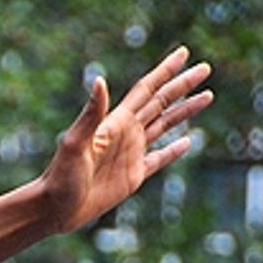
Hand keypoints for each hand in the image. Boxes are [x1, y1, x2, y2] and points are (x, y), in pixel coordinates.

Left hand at [40, 46, 213, 233]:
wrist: (54, 209)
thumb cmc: (60, 177)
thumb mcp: (75, 144)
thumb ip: (91, 114)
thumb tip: (99, 79)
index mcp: (116, 123)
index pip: (146, 90)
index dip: (165, 71)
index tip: (183, 53)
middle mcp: (126, 134)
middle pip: (161, 103)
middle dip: (183, 85)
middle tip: (206, 68)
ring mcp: (131, 154)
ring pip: (165, 126)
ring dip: (185, 112)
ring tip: (207, 96)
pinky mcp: (133, 176)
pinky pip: (159, 159)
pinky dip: (175, 150)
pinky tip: (189, 141)